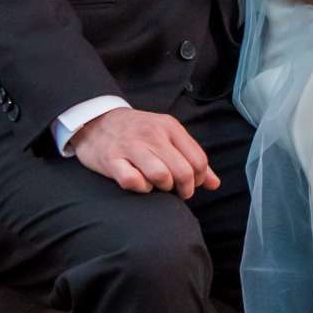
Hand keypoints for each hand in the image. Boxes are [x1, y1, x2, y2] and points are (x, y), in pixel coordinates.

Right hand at [74, 109, 219, 197]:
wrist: (97, 120)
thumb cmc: (138, 133)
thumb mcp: (167, 136)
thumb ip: (192, 158)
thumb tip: (215, 184)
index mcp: (169, 126)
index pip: (198, 160)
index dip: (199, 179)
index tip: (190, 184)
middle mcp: (152, 134)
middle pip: (183, 171)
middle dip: (184, 189)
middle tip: (176, 191)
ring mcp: (131, 146)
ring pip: (161, 176)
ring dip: (163, 188)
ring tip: (158, 186)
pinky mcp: (111, 159)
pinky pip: (133, 182)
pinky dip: (140, 188)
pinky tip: (139, 184)